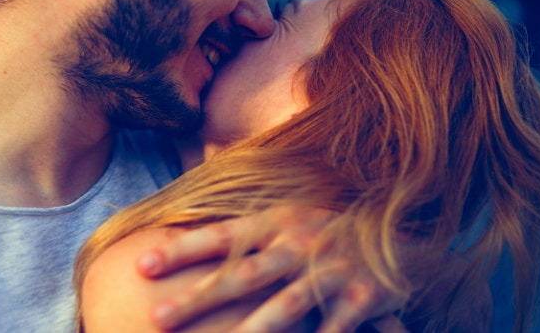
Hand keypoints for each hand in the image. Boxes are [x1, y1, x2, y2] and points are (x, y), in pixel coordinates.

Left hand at [135, 206, 405, 331]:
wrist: (397, 231)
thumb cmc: (323, 231)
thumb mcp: (285, 217)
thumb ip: (243, 232)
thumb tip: (178, 237)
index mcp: (276, 221)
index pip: (219, 235)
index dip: (179, 250)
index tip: (141, 265)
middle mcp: (299, 242)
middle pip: (242, 274)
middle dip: (198, 297)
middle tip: (157, 317)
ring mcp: (332, 269)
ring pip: (286, 304)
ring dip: (251, 331)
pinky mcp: (364, 295)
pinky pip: (336, 326)